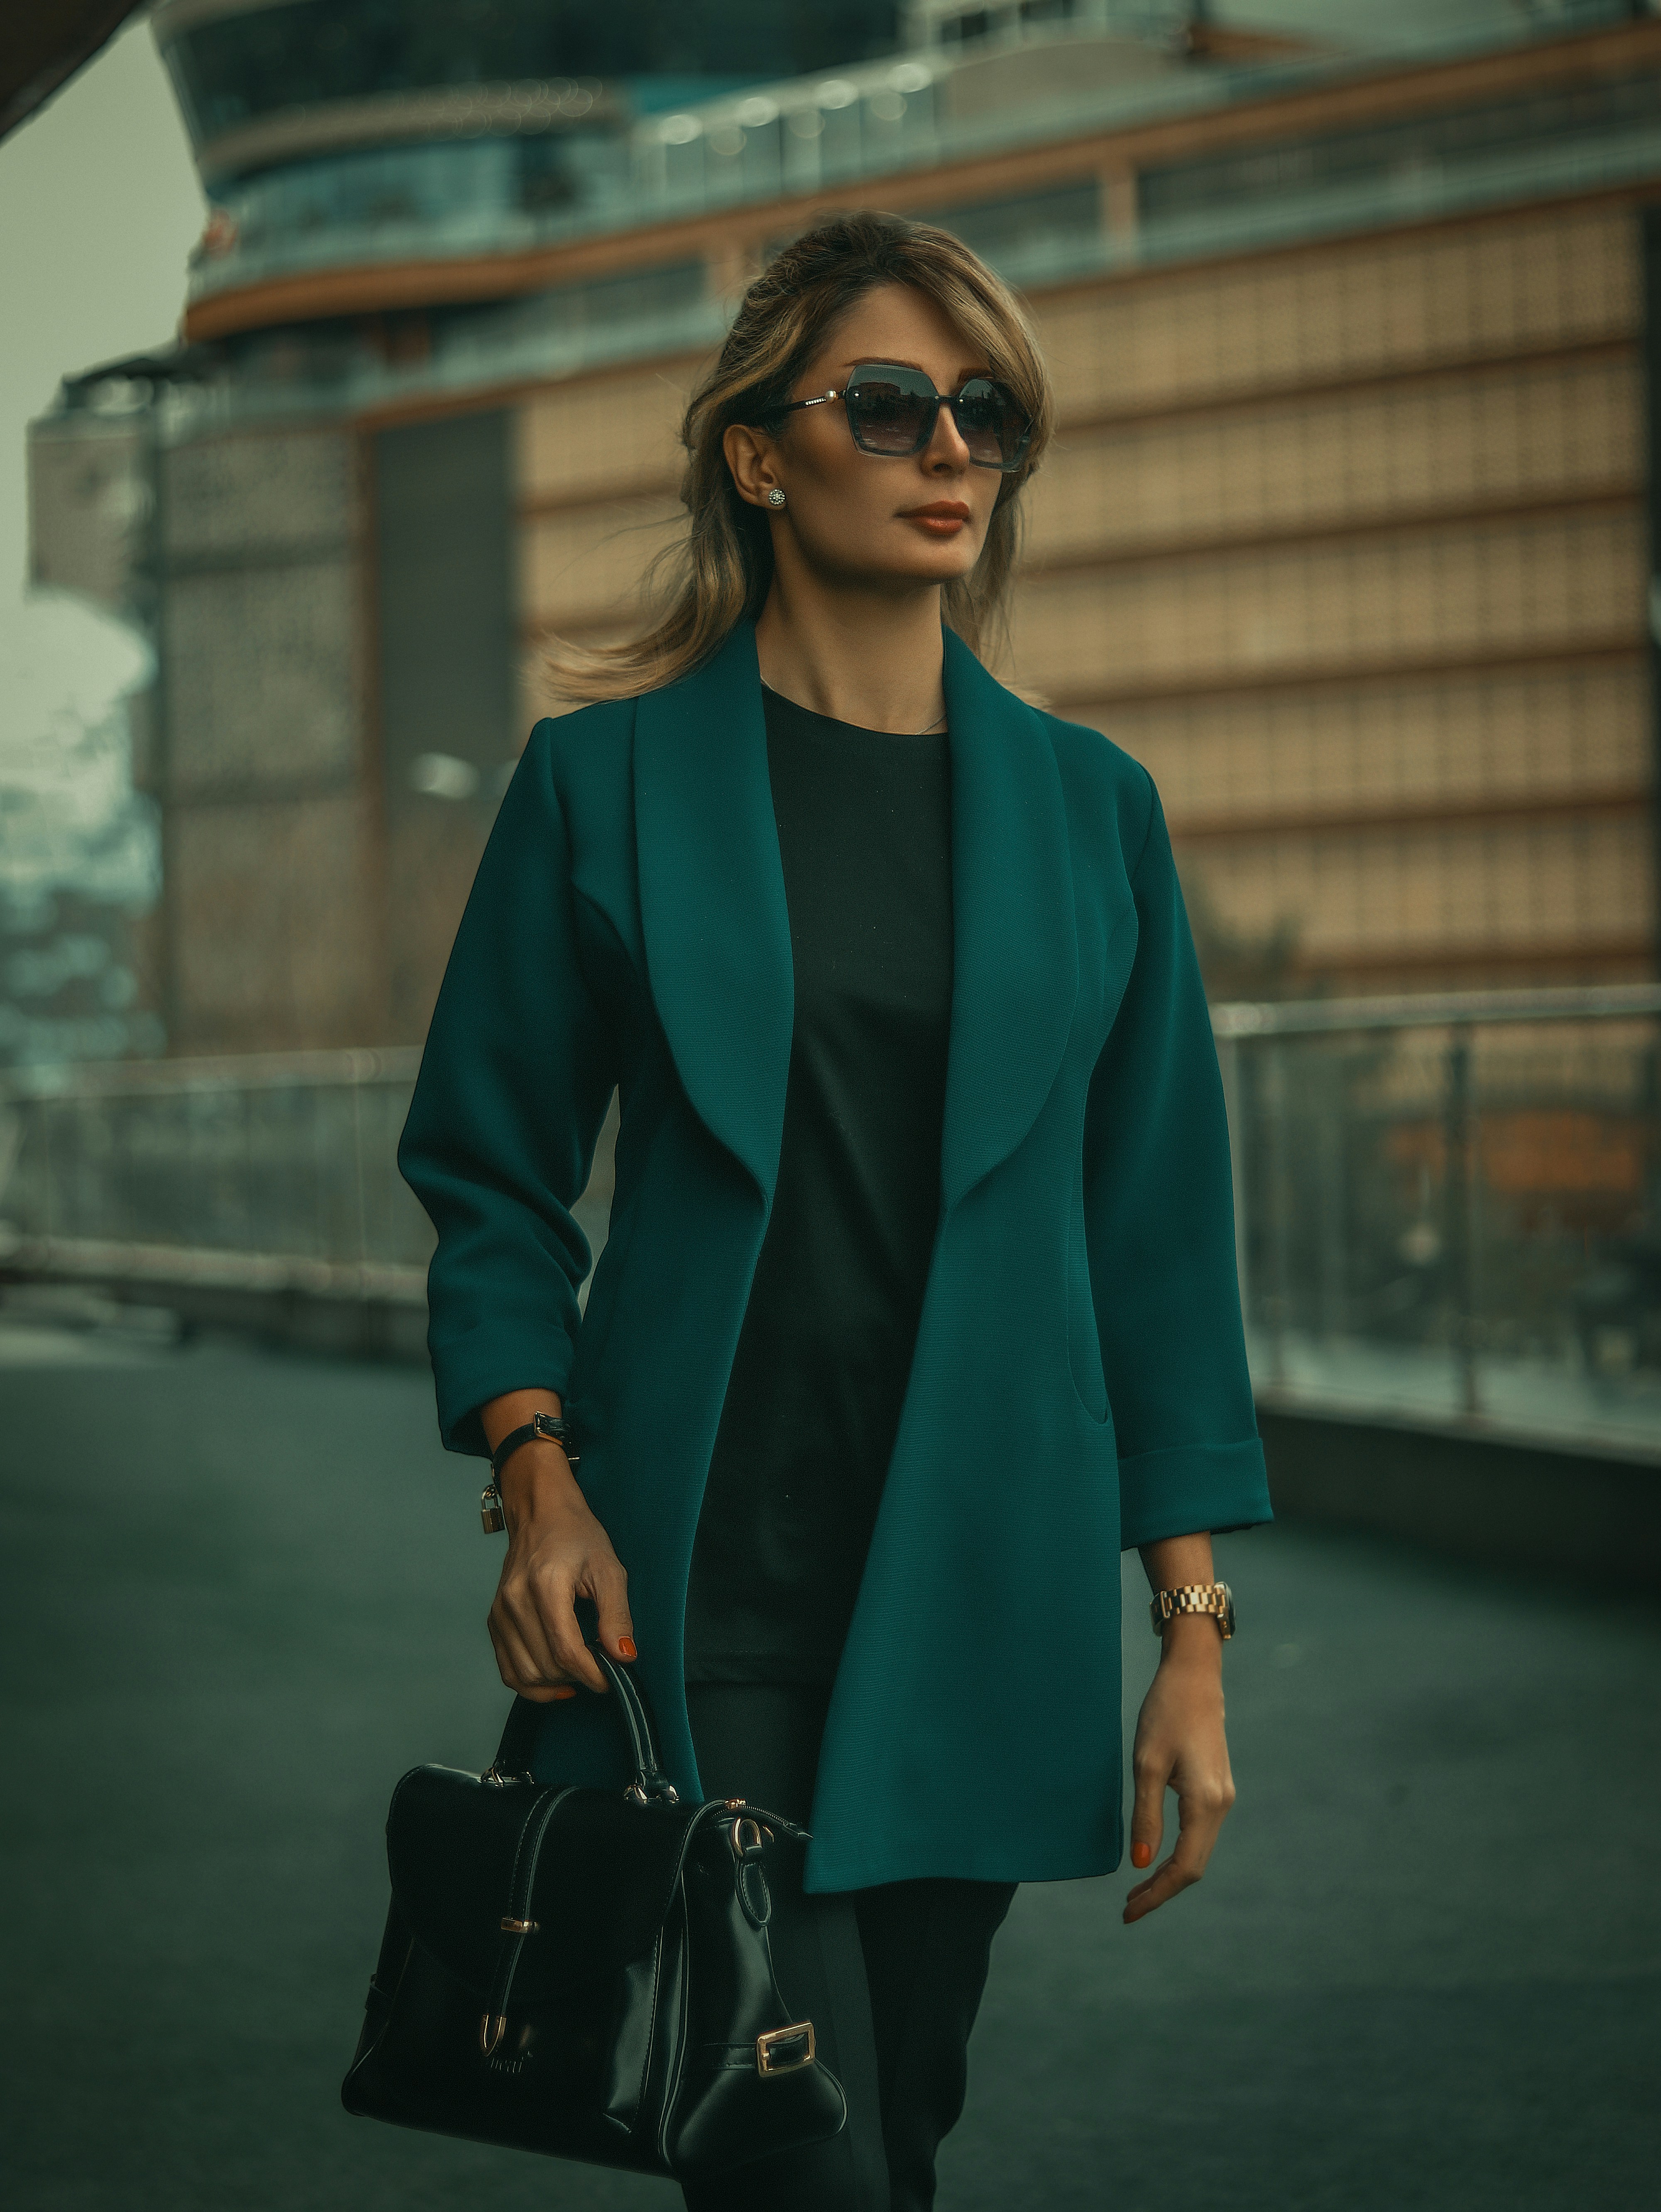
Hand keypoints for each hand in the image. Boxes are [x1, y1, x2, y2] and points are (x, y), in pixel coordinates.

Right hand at [487, 1443, 634, 1701]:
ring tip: (580, 1667)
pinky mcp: (494, 1621)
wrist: (540, 1514)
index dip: (592, 1674)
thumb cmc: (577, 1536)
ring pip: (526, 1675)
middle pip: (546, 1666)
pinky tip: (557, 1679)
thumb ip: (616, 1614)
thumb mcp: (609, 1569)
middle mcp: (515, 1601)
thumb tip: (623, 1657)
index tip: (611, 1678)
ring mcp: (499, 1613)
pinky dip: (532, 1684)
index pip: (566, 1650)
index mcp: (545, 1584)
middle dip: (578, 1676)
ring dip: (557, 1682)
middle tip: (600, 1664)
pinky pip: (509, 1671)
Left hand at [1122, 1615, 1234, 1924]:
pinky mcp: (1217, 1788)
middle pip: (1195, 1867)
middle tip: (1127, 1909)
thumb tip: (1141, 1863)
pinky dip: (1178, 1854)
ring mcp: (1223, 1797)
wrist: (1194, 1677)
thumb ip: (1146, 1814)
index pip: (1184, 1868)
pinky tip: (1156, 1857)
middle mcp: (1221, 1805)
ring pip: (1198, 1852)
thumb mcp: (1146, 1763)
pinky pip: (1199, 1834)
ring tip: (1136, 1890)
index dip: (1157, 1895)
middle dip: (1162, 1891)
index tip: (1128, 1912)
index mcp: (1205, 1802)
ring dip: (1169, 1875)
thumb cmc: (1164, 1713)